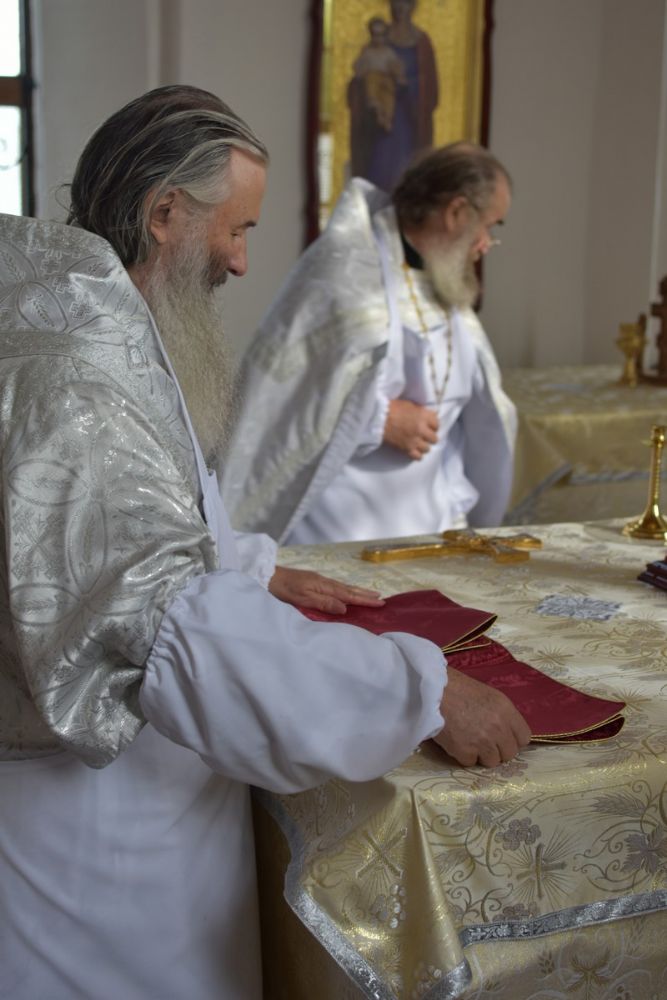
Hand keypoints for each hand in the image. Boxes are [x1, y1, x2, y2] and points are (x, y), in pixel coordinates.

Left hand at [268, 566, 384, 614]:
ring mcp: (319, 581)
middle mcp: (324, 582)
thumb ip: (324, 603)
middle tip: (381, 598)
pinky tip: (346, 592)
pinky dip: (346, 590)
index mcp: (324, 586)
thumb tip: (345, 607)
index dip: (364, 600)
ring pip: (343, 587)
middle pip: (349, 589)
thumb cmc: (283, 589)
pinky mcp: (313, 582)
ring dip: (357, 591)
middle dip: (365, 594)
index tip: (380, 602)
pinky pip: (336, 587)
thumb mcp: (303, 598)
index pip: (348, 595)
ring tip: (370, 594)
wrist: (267, 575)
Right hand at [383, 399, 438, 459]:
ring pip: (427, 449)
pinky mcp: (406, 449)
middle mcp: (421, 429)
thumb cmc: (391, 408)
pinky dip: (417, 455)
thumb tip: (428, 416)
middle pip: (434, 438)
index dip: (433, 426)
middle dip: (429, 437)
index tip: (429, 427)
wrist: (377, 418)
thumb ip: (421, 412)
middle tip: (424, 436)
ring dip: (423, 446)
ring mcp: (414, 440)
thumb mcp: (409, 404)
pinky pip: (418, 457)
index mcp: (423, 416)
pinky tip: (414, 451)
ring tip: (418, 444)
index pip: (437, 424)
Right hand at [433, 666, 530, 766]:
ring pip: (492, 762)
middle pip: (510, 754)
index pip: (524, 738)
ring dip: (481, 754)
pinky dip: (463, 755)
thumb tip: (507, 733)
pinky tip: (456, 741)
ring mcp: (482, 742)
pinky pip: (471, 763)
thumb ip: (502, 715)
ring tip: (468, 740)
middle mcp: (498, 728)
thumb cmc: (459, 689)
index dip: (513, 739)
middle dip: (498, 750)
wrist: (432, 691)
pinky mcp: (465, 752)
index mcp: (506, 711)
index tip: (503, 739)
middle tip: (484, 741)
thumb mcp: (489, 696)